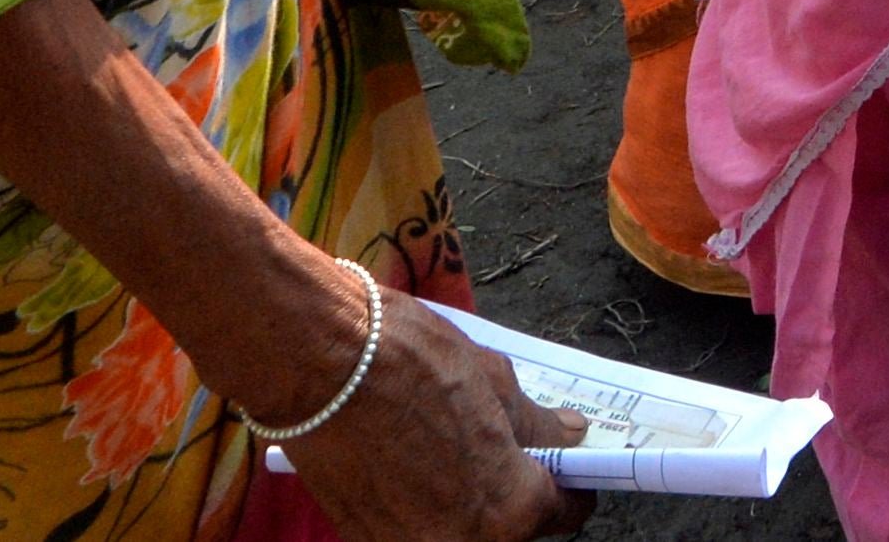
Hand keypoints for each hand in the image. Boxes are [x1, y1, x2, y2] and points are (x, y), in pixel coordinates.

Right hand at [281, 287, 594, 538]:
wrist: (319, 365)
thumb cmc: (410, 364)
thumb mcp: (495, 383)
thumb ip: (535, 424)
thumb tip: (566, 434)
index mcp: (508, 508)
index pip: (562, 515)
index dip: (569, 486)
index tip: (566, 469)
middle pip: (511, 529)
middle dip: (515, 494)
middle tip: (507, 453)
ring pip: (461, 532)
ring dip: (465, 502)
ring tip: (453, 453)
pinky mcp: (365, 540)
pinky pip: (414, 530)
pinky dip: (423, 507)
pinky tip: (416, 465)